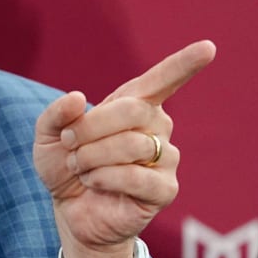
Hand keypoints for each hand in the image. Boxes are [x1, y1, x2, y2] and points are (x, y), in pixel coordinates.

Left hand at [33, 40, 216, 257]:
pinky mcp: (165, 190)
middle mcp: (156, 127)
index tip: (208, 47)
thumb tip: (79, 98)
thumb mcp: (48, 135)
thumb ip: (57, 113)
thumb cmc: (65, 165)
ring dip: (91, 157)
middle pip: (134, 111)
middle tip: (70, 144)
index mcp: (132, 106)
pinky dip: (103, 178)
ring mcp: (165, 158)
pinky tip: (94, 183)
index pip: (161, 81)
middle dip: (90, 128)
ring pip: (132, 145)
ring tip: (81, 168)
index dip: (184, 64)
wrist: (70, 210)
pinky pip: (136, 177)